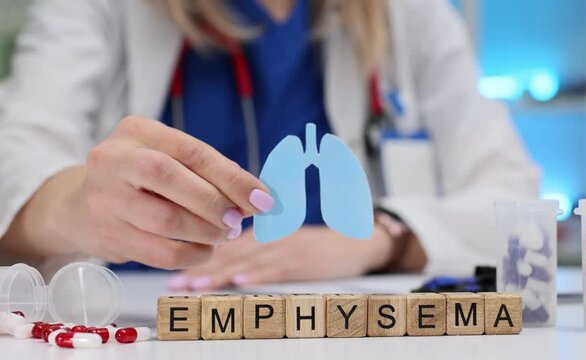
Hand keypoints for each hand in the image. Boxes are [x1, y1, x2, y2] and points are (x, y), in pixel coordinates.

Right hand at [5, 116, 272, 268]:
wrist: (82, 207)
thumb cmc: (143, 181)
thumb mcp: (169, 160)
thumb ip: (209, 173)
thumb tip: (260, 198)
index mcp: (137, 130)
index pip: (193, 151)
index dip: (233, 178)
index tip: (263, 199)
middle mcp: (113, 159)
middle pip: (171, 178)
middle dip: (215, 203)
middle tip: (239, 221)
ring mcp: (104, 197)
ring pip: (165, 219)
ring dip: (206, 232)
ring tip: (224, 235)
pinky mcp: (106, 233)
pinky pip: (157, 252)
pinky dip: (190, 255)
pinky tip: (204, 250)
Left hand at [167, 224, 393, 289]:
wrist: (358, 239)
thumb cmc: (320, 245)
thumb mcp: (287, 241)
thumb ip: (258, 247)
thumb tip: (225, 263)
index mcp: (265, 233)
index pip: (226, 245)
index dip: (198, 256)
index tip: (174, 270)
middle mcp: (271, 237)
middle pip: (229, 253)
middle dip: (200, 268)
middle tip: (175, 283)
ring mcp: (286, 248)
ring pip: (247, 261)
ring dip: (219, 274)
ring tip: (195, 286)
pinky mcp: (302, 260)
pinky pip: (276, 267)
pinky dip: (257, 274)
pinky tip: (239, 281)